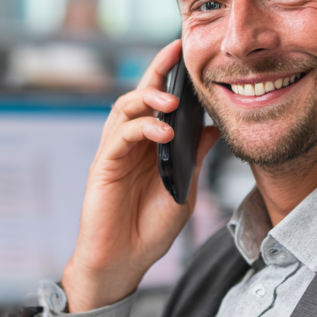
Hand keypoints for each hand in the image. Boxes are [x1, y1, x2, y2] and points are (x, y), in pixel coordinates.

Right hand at [61, 40, 219, 311]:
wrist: (123, 262)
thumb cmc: (148, 230)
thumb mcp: (184, 189)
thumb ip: (195, 158)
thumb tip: (213, 128)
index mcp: (149, 146)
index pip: (158, 104)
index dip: (169, 78)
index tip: (187, 55)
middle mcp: (129, 144)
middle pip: (138, 96)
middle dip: (156, 72)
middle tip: (175, 54)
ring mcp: (114, 153)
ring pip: (124, 109)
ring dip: (148, 100)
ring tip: (172, 102)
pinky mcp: (103, 167)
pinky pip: (120, 137)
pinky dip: (142, 129)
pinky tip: (162, 133)